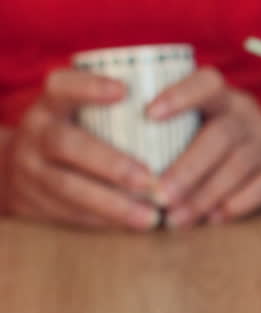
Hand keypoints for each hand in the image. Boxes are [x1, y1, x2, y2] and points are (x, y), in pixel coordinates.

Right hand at [1, 68, 158, 228]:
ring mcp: (31, 168)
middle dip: (111, 164)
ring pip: (67, 186)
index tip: (123, 90)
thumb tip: (189, 118)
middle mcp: (38, 131)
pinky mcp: (33, 201)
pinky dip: (104, 221)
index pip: (63, 86)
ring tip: (151, 217)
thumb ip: (122, 113)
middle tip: (150, 180)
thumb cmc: (77, 133)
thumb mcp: (84, 112)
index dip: (90, 87)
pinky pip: (69, 213)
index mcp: (53, 102)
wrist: (17, 168)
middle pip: (67, 144)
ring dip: (113, 204)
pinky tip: (134, 226)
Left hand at [149, 67, 260, 227]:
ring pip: (237, 166)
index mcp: (224, 97)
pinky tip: (211, 220)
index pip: (206, 84)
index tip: (149, 114)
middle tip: (159, 195)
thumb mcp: (213, 121)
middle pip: (220, 136)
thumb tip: (124, 167)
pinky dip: (233, 206)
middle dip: (187, 169)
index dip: (179, 96)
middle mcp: (249, 115)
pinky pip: (259, 190)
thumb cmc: (231, 140)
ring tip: (176, 218)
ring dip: (204, 195)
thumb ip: (178, 131)